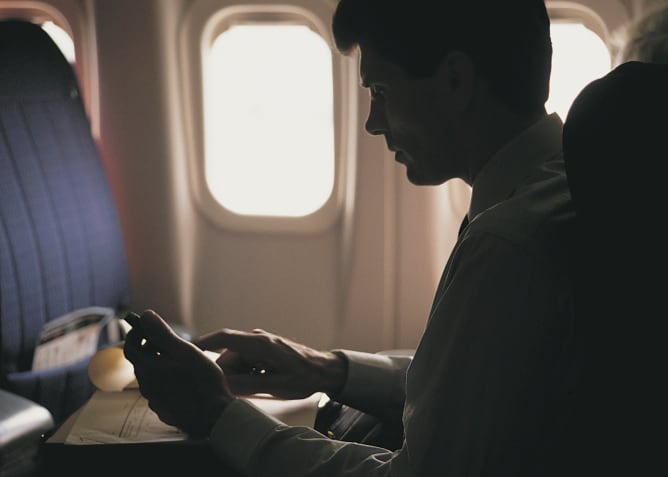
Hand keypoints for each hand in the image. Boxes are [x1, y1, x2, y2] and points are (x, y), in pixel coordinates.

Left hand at [123, 310, 235, 437]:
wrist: (214, 416)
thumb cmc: (202, 382)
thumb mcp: (185, 351)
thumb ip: (163, 334)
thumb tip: (146, 316)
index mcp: (148, 369)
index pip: (130, 347)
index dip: (135, 334)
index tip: (145, 326)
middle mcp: (147, 386)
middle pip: (141, 362)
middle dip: (149, 348)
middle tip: (165, 340)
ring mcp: (155, 400)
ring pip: (151, 377)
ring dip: (158, 364)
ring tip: (177, 359)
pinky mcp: (164, 410)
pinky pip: (159, 390)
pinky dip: (165, 380)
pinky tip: (182, 380)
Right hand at [193, 328, 346, 399]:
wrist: (326, 370)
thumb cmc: (304, 377)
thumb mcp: (275, 386)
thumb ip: (247, 384)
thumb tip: (221, 385)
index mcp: (259, 344)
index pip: (222, 339)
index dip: (201, 344)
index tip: (183, 351)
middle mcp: (257, 339)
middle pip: (228, 355)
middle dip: (227, 373)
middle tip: (233, 391)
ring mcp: (261, 343)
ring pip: (237, 360)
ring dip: (240, 374)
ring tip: (257, 387)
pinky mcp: (264, 349)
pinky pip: (247, 360)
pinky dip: (248, 372)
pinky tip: (262, 382)